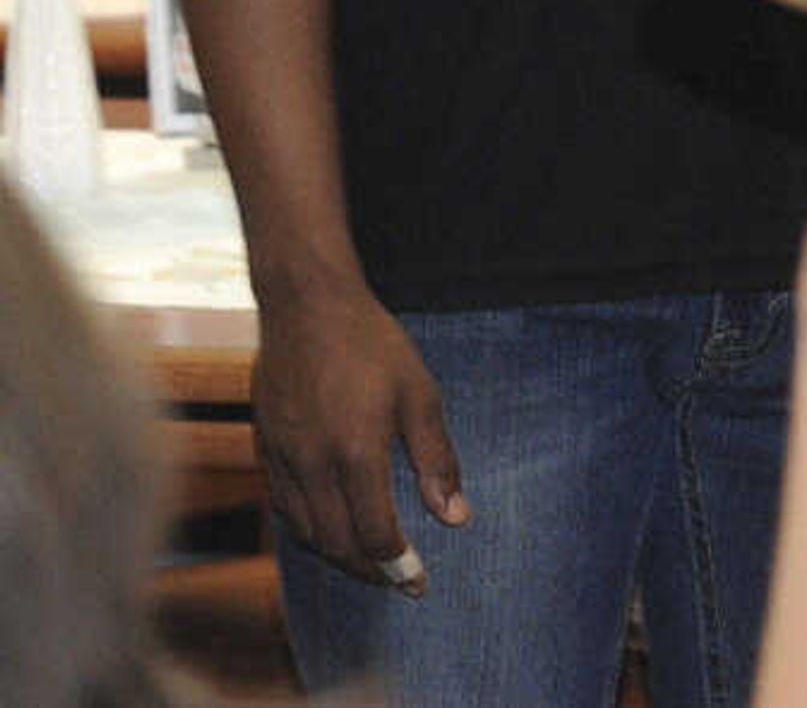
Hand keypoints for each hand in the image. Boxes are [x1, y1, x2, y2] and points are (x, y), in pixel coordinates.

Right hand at [252, 276, 460, 587]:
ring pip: (306, 533)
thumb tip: (456, 517)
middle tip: (397, 581)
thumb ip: (436, 460)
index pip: (375, 534)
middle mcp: (313, 466)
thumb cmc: (371, 344)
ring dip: (338, 556)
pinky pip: (284, 509)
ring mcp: (283, 460)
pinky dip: (309, 530)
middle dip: (369, 572)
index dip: (398, 566)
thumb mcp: (420, 394)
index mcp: (356, 453)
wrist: (306, 307)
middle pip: (337, 544)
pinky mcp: (265, 450)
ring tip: (370, 562)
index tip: (418, 584)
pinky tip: (331, 527)